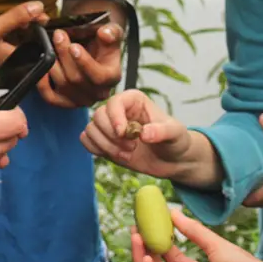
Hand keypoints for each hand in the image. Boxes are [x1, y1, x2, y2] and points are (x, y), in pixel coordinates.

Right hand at [0, 2, 48, 71]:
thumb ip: (15, 18)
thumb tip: (38, 6)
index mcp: (18, 60)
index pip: (41, 47)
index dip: (44, 30)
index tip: (41, 15)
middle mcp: (16, 63)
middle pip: (34, 44)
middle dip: (35, 27)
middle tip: (34, 11)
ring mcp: (7, 59)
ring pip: (24, 42)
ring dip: (26, 28)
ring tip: (24, 15)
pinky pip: (14, 43)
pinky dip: (15, 32)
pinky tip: (11, 24)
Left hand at [37, 23, 123, 108]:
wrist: (92, 51)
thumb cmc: (101, 42)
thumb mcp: (111, 33)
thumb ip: (111, 32)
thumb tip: (105, 34)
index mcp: (112, 77)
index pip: (98, 76)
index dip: (84, 63)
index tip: (73, 46)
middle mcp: (98, 93)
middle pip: (76, 79)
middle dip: (64, 55)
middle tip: (58, 36)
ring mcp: (81, 100)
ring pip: (63, 85)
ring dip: (53, 64)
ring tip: (50, 46)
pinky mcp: (65, 102)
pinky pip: (50, 97)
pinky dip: (43, 83)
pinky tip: (42, 66)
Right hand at [81, 90, 222, 188]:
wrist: (174, 161)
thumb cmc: (176, 141)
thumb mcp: (175, 134)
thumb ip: (162, 131)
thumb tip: (144, 133)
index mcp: (133, 100)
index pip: (114, 102)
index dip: (115, 117)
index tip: (123, 134)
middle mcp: (118, 110)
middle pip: (98, 116)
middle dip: (112, 136)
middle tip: (132, 149)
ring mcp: (109, 127)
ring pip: (90, 129)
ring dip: (106, 146)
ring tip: (127, 155)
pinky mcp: (104, 141)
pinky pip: (86, 141)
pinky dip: (96, 150)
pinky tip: (115, 156)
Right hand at [132, 208, 262, 261]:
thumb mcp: (219, 247)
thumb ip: (195, 232)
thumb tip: (173, 211)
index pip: (175, 260)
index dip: (161, 242)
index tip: (150, 224)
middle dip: (146, 248)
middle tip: (136, 228)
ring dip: (141, 258)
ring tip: (137, 236)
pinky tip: (145, 257)